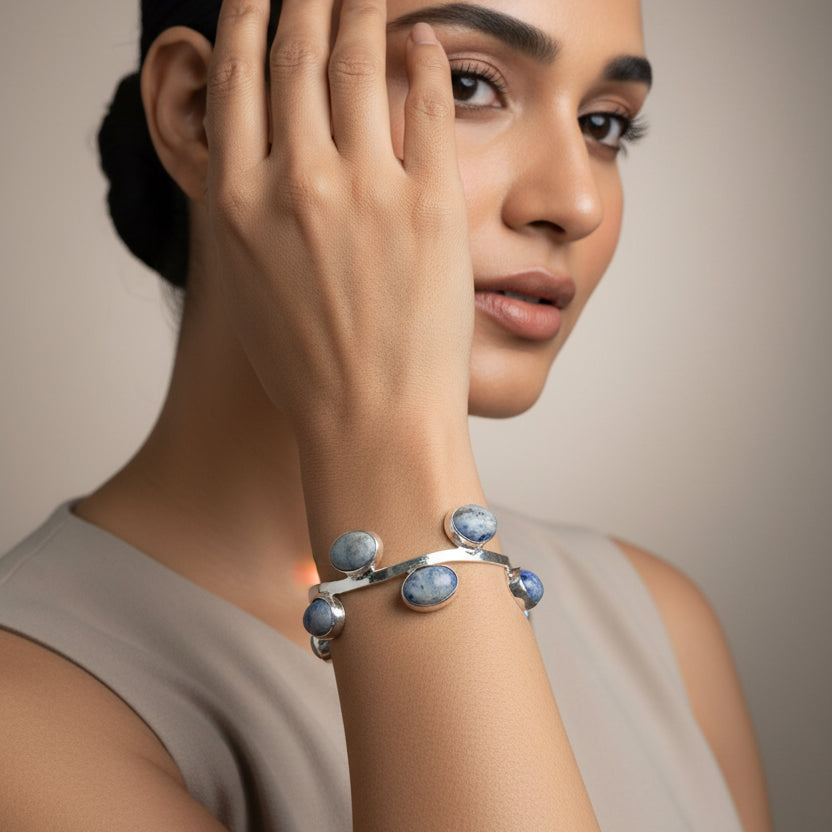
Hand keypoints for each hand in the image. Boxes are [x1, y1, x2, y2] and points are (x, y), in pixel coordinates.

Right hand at [204, 0, 473, 442]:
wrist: (371, 422)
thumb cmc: (309, 371)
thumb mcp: (249, 287)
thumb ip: (247, 214)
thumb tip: (258, 160)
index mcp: (237, 203)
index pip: (236, 79)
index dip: (246, 19)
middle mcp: (294, 184)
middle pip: (295, 55)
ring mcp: (365, 191)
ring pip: (358, 62)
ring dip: (360, 8)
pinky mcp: (430, 206)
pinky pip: (430, 106)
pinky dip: (428, 61)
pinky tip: (427, 39)